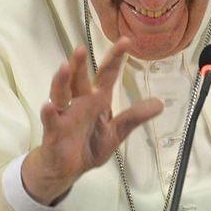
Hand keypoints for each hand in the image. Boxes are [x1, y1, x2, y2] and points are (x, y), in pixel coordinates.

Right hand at [21, 37, 163, 204]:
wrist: (68, 169)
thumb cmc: (90, 145)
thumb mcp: (117, 132)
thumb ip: (135, 117)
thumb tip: (160, 104)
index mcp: (97, 99)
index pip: (107, 74)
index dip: (116, 57)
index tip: (125, 40)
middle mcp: (80, 102)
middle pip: (79, 79)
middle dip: (80, 64)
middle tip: (81, 48)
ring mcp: (65, 115)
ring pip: (61, 93)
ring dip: (62, 80)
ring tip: (64, 67)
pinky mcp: (54, 131)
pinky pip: (51, 120)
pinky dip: (49, 113)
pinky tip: (49, 106)